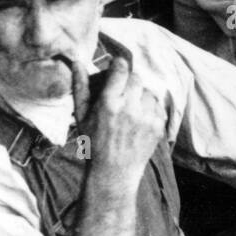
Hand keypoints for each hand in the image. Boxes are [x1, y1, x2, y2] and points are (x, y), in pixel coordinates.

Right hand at [86, 55, 166, 190]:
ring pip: (148, 92)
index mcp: (109, 103)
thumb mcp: (82, 116)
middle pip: (136, 78)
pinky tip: (138, 120)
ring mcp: (146, 117)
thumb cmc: (94, 143)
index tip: (117, 65)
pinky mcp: (157, 126)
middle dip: (129, 81)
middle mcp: (129, 108)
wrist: (113, 172)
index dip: (119, 64)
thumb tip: (78, 62)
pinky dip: (149, 109)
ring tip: (130, 110)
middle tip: (122, 92)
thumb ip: (80, 87)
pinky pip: (157, 106)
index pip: (121, 69)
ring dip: (140, 96)